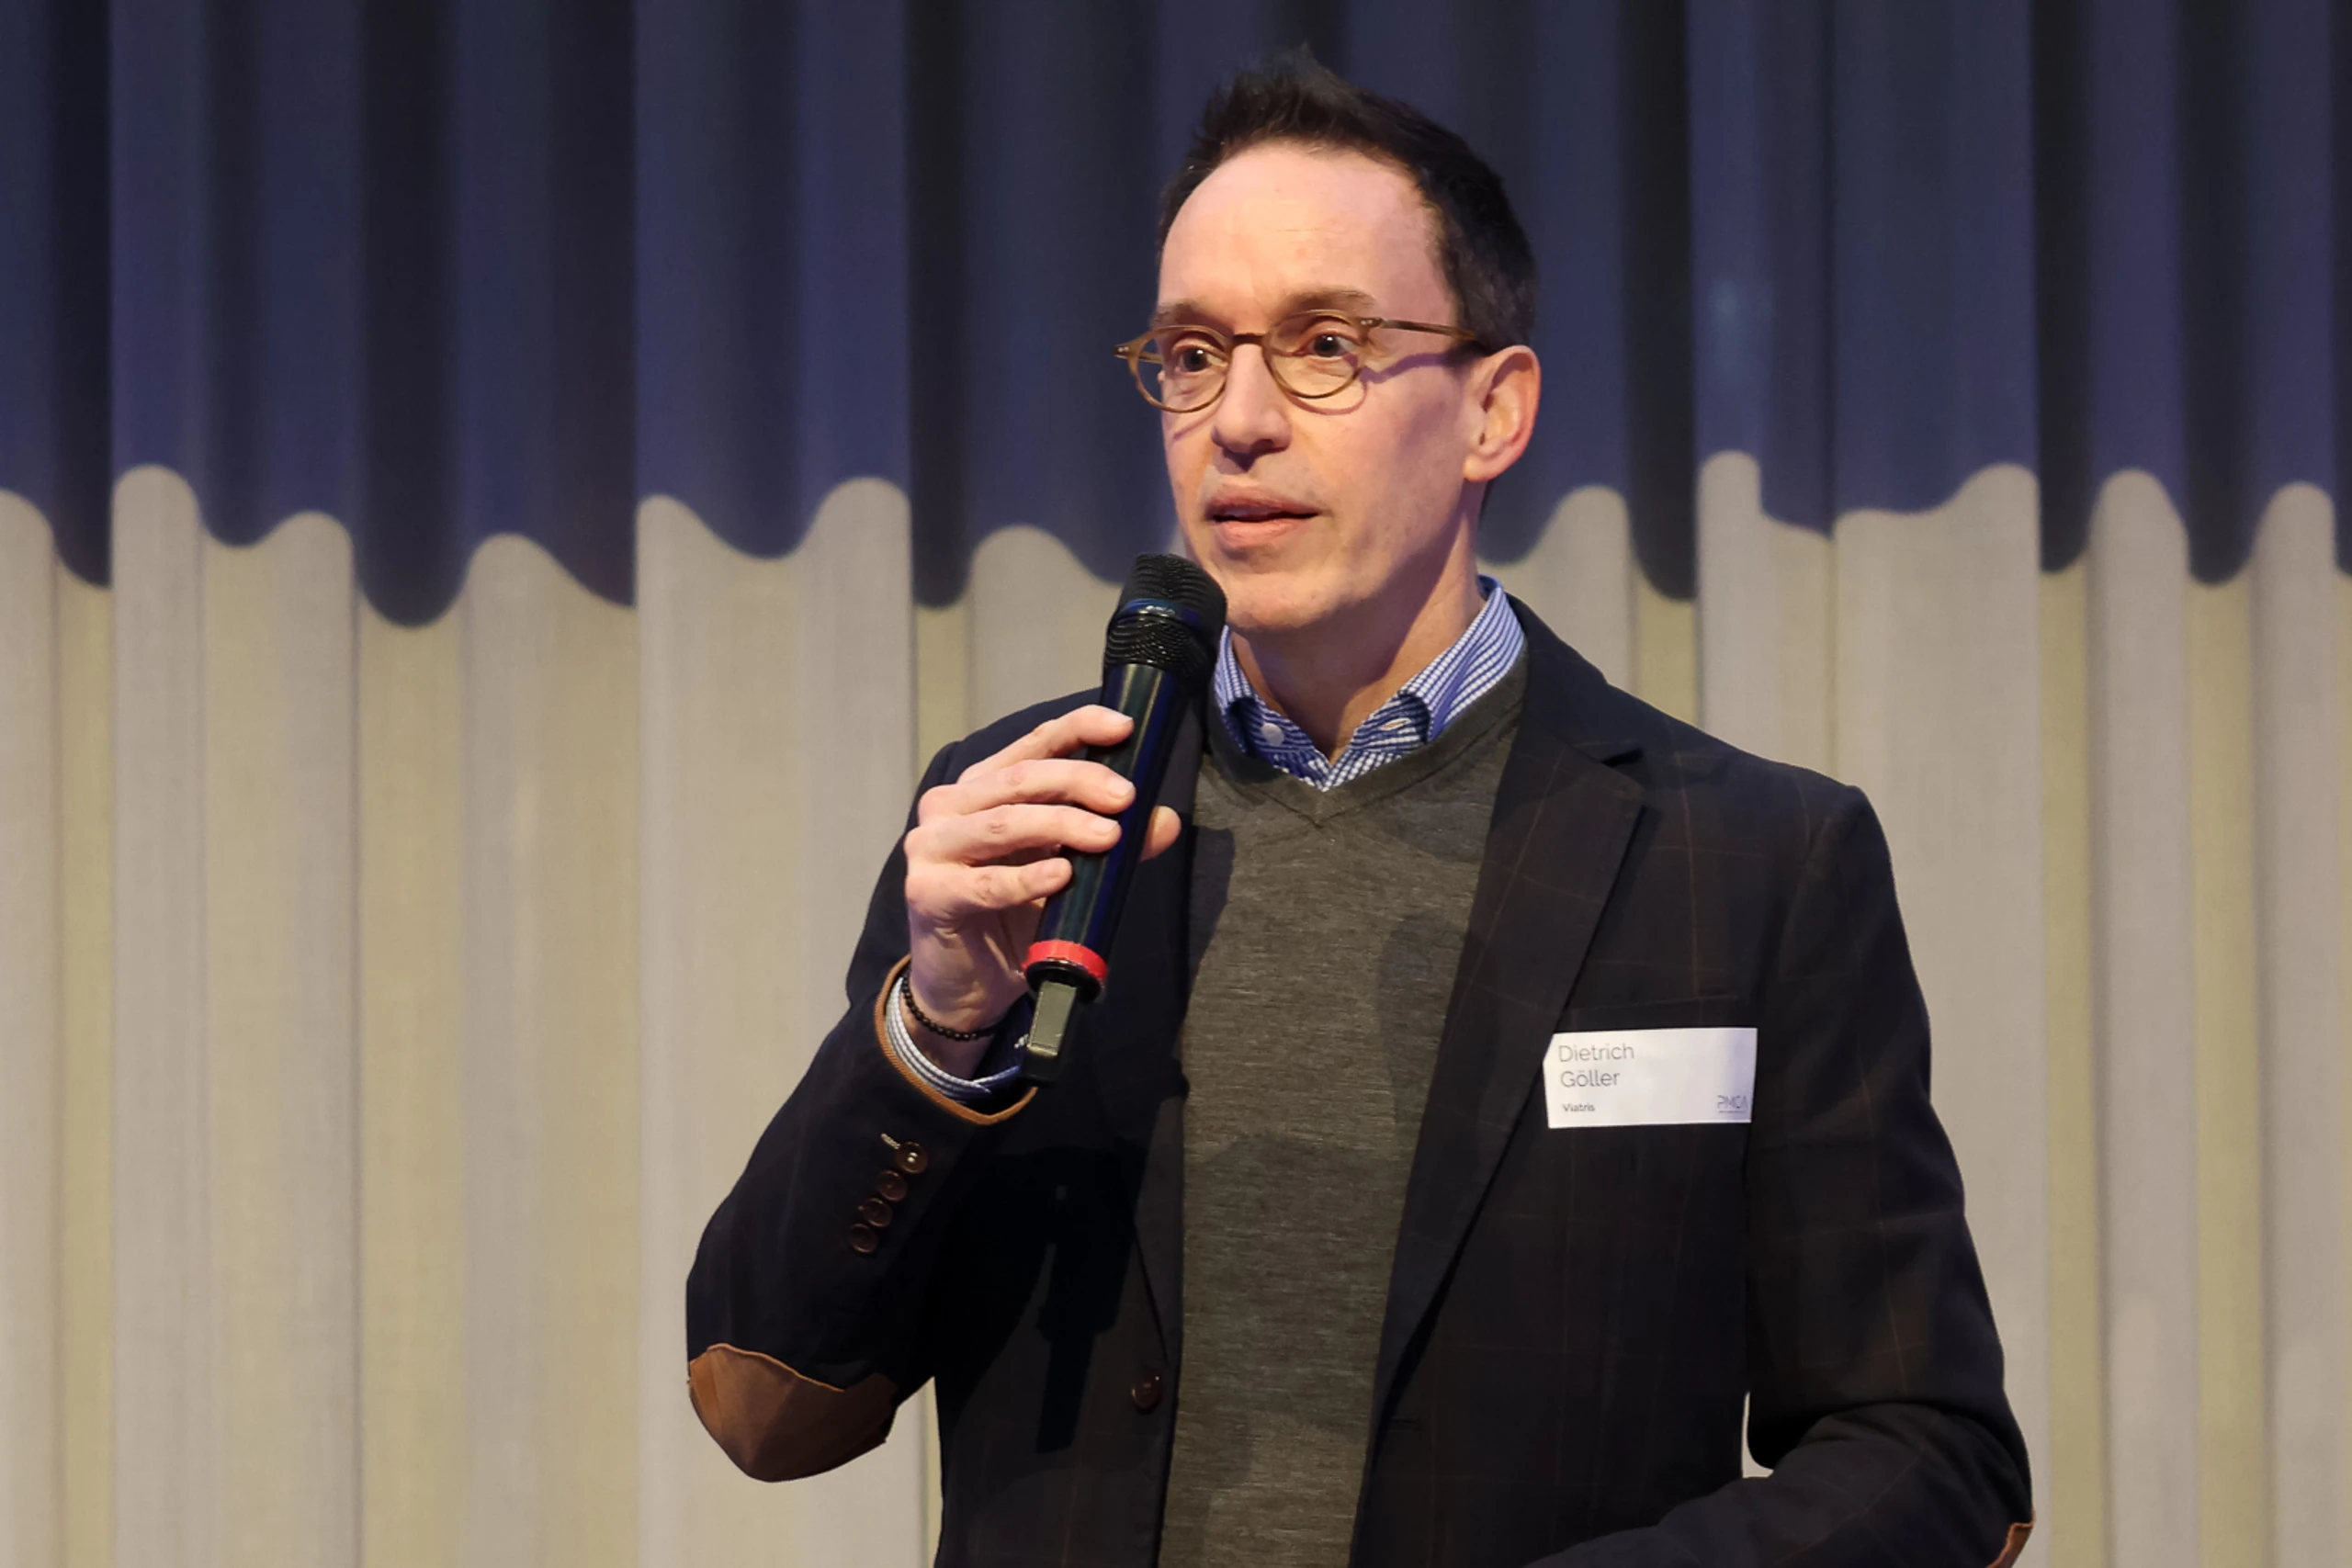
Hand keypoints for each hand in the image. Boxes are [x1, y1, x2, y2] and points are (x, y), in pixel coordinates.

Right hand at [900, 706, 1182, 1075]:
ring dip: (1060, 824)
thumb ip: (1108, 842)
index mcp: (983, 788)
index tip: (1123, 728)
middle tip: (1126, 799)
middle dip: (1079, 782)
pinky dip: (1027, 879)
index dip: (1078, 729)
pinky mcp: (927, 893)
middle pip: (1020, 779)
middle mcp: (951, 806)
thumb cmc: (1011, 918)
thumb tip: (1163, 820)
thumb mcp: (1067, 871)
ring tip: (1108, 836)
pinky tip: (1062, 876)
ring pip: (1003, 823)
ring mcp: (932, 847)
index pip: (1033, 744)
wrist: (964, 985)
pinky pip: (985, 883)